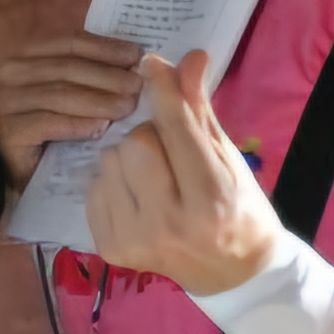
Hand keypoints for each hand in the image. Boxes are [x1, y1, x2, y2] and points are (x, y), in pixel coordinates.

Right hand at [0, 30, 147, 191]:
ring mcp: (5, 102)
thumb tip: (135, 62)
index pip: (70, 43)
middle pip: (67, 68)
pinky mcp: (8, 131)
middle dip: (107, 76)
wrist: (23, 171)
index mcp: (27, 55)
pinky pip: (47, 123)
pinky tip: (101, 128)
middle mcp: (11, 73)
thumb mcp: (74, 93)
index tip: (136, 55)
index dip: (105, 48)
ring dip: (99, 100)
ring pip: (60, 95)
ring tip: (127, 107)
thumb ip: (93, 75)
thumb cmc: (54, 131)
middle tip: (137, 85)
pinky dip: (77, 124)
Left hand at [82, 51, 283, 296]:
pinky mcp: (110, 249)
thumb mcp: (229, 159)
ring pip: (110, 160)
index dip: (164, 91)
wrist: (232, 274)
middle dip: (151, 135)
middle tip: (171, 153)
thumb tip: (187, 58)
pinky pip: (95, 186)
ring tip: (156, 178)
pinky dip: (113, 182)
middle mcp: (169, 223)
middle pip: (135, 143)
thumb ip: (200, 111)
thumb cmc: (239, 209)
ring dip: (129, 158)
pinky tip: (138, 198)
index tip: (151, 63)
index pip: (177, 131)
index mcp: (210, 199)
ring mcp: (134, 240)